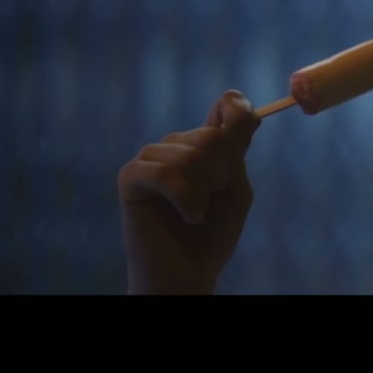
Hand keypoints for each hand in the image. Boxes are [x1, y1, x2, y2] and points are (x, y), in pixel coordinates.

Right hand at [117, 90, 260, 293]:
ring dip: (202, 193)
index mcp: (205, 145)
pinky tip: (187, 216)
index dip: (236, 110)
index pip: (225, 107)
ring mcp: (151, 158)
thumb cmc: (212, 234)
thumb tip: (234, 99)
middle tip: (212, 201)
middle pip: (212, 137)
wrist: (187, 273)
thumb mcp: (236, 187)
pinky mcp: (131, 176)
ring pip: (189, 155)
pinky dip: (184, 199)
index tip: (242, 126)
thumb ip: (236, 147)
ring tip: (196, 214)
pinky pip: (163, 172)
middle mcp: (177, 144)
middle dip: (222, 175)